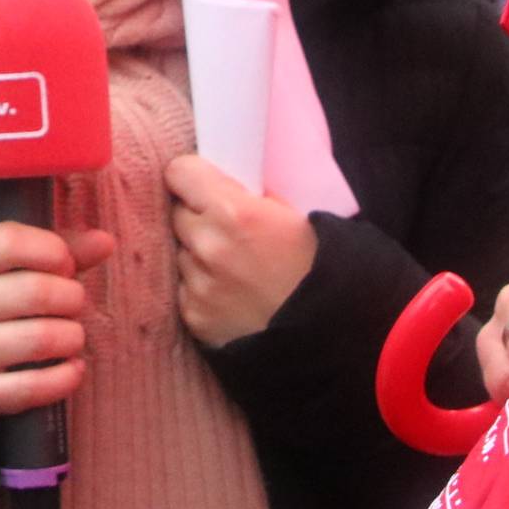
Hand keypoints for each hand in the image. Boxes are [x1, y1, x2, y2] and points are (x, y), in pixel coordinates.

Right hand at [0, 221, 117, 424]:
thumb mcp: (4, 269)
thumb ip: (55, 252)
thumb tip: (105, 242)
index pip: (8, 242)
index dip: (52, 250)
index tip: (65, 265)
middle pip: (33, 291)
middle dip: (70, 297)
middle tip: (72, 305)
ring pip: (38, 339)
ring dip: (72, 337)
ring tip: (72, 336)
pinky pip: (30, 388)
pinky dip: (64, 378)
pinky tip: (72, 368)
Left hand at [164, 154, 317, 347]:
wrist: (330, 335)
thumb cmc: (323, 270)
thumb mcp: (298, 215)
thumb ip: (254, 196)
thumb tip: (228, 183)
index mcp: (234, 212)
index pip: (179, 173)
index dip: (191, 177)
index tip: (201, 185)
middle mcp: (209, 246)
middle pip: (178, 214)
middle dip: (198, 217)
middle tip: (228, 230)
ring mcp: (199, 284)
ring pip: (181, 253)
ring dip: (199, 255)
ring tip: (236, 268)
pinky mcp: (194, 316)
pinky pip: (186, 289)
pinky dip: (202, 289)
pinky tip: (234, 296)